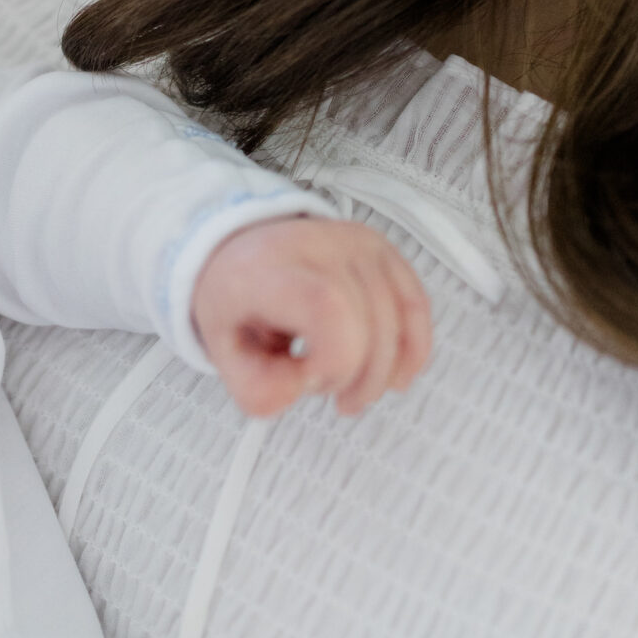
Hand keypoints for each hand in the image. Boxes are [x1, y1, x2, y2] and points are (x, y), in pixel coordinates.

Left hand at [189, 216, 431, 418]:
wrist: (241, 249)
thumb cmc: (235, 297)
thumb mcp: (221, 349)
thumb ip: (256, 387)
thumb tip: (300, 392)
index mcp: (272, 269)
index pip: (330, 309)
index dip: (335, 362)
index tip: (307, 380)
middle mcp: (321, 247)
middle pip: (369, 328)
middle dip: (354, 379)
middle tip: (326, 391)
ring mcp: (358, 244)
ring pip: (398, 321)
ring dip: (382, 373)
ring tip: (352, 390)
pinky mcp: (383, 251)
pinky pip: (416, 306)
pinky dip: (412, 350)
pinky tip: (395, 377)